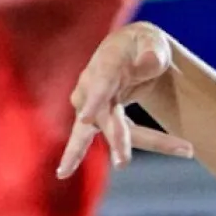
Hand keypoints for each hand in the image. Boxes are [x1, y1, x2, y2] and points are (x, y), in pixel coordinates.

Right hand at [58, 23, 194, 176]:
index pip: (101, 84)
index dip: (94, 100)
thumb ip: (153, 52)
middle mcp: (90, 85)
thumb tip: (151, 61)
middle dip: (116, 137)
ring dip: (108, 148)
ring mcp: (88, 102)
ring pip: (101, 129)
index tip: (87, 117)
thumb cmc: (143, 45)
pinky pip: (88, 137)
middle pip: (104, 115)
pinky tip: (62, 172)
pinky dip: (75, 154)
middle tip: (123, 161)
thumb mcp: (152, 42)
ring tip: (76, 170)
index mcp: (107, 63)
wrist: (131, 49)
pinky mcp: (92, 117)